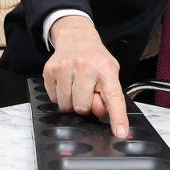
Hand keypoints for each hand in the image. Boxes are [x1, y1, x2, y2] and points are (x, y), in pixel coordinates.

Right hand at [45, 16, 128, 137]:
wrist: (76, 36)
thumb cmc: (96, 59)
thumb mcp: (110, 72)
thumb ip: (109, 94)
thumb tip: (100, 113)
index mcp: (105, 69)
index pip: (113, 97)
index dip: (117, 117)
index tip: (120, 132)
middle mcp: (85, 66)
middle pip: (82, 107)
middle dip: (85, 104)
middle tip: (86, 91)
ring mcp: (65, 67)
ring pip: (66, 106)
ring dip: (71, 101)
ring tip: (76, 86)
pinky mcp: (49, 70)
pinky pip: (54, 99)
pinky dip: (60, 95)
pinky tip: (65, 82)